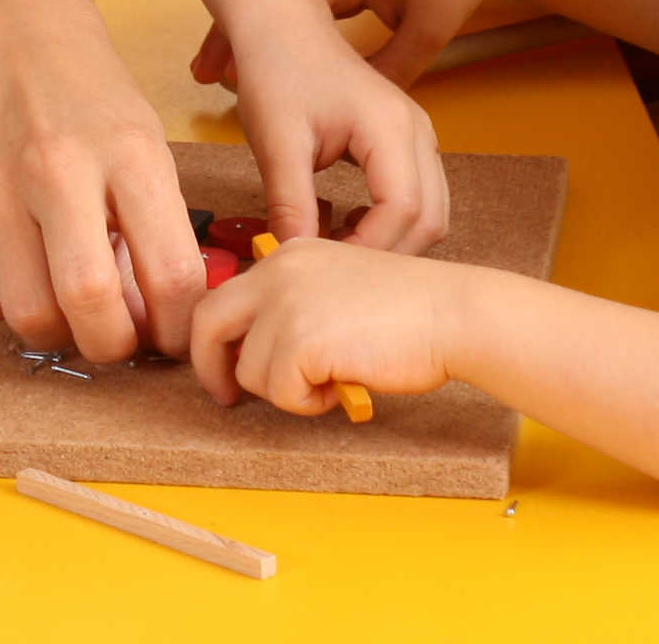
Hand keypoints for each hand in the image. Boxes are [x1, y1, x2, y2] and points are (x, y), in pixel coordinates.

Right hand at [0, 0, 209, 366]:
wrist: (6, 31)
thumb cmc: (89, 97)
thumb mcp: (147, 147)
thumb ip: (155, 232)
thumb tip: (154, 324)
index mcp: (129, 154)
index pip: (171, 277)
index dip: (179, 328)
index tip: (172, 334)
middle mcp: (56, 169)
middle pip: (90, 306)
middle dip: (115, 345)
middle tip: (118, 332)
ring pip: (28, 315)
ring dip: (57, 330)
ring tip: (67, 300)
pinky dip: (0, 309)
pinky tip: (17, 274)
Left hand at [190, 235, 464, 415]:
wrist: (450, 314)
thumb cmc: (410, 310)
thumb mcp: (338, 288)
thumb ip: (296, 305)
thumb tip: (256, 347)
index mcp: (288, 255)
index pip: (225, 295)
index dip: (217, 338)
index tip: (224, 365)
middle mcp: (278, 272)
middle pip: (208, 324)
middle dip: (211, 368)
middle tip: (227, 397)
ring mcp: (285, 305)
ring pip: (249, 370)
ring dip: (286, 391)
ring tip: (330, 381)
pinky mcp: (300, 341)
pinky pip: (281, 392)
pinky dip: (308, 403)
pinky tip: (342, 386)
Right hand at [200, 0, 519, 93]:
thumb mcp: (426, 30)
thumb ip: (389, 71)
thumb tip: (355, 114)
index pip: (274, 10)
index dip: (241, 40)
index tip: (218, 72)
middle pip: (263, 4)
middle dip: (231, 35)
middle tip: (202, 73)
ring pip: (279, 5)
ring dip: (251, 30)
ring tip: (221, 66)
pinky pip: (301, 5)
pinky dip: (277, 25)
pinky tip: (268, 49)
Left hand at [215, 9, 452, 253]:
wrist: (280, 25)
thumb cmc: (277, 70)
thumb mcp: (277, 142)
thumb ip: (289, 203)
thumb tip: (291, 260)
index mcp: (391, 127)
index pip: (403, 210)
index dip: (369, 249)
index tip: (326, 270)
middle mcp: (417, 131)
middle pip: (429, 218)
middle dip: (387, 254)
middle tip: (335, 273)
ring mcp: (417, 135)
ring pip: (429, 211)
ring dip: (391, 240)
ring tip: (337, 248)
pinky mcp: (406, 140)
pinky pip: (416, 195)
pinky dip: (390, 221)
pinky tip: (346, 223)